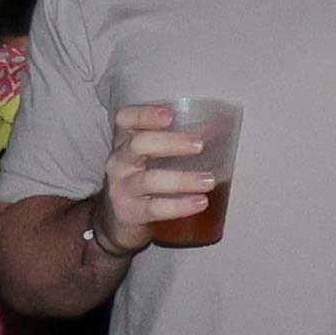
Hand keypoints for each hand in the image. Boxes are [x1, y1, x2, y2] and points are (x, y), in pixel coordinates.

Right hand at [93, 105, 216, 252]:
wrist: (117, 220)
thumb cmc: (143, 178)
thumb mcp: (152, 157)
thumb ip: (178, 141)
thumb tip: (218, 127)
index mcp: (125, 141)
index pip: (124, 119)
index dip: (144, 114)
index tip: (169, 115)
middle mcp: (119, 161)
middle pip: (139, 144)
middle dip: (171, 142)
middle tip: (199, 145)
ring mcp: (120, 188)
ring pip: (148, 180)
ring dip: (182, 180)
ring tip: (209, 181)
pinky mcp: (128, 212)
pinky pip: (153, 208)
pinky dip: (179, 206)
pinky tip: (199, 202)